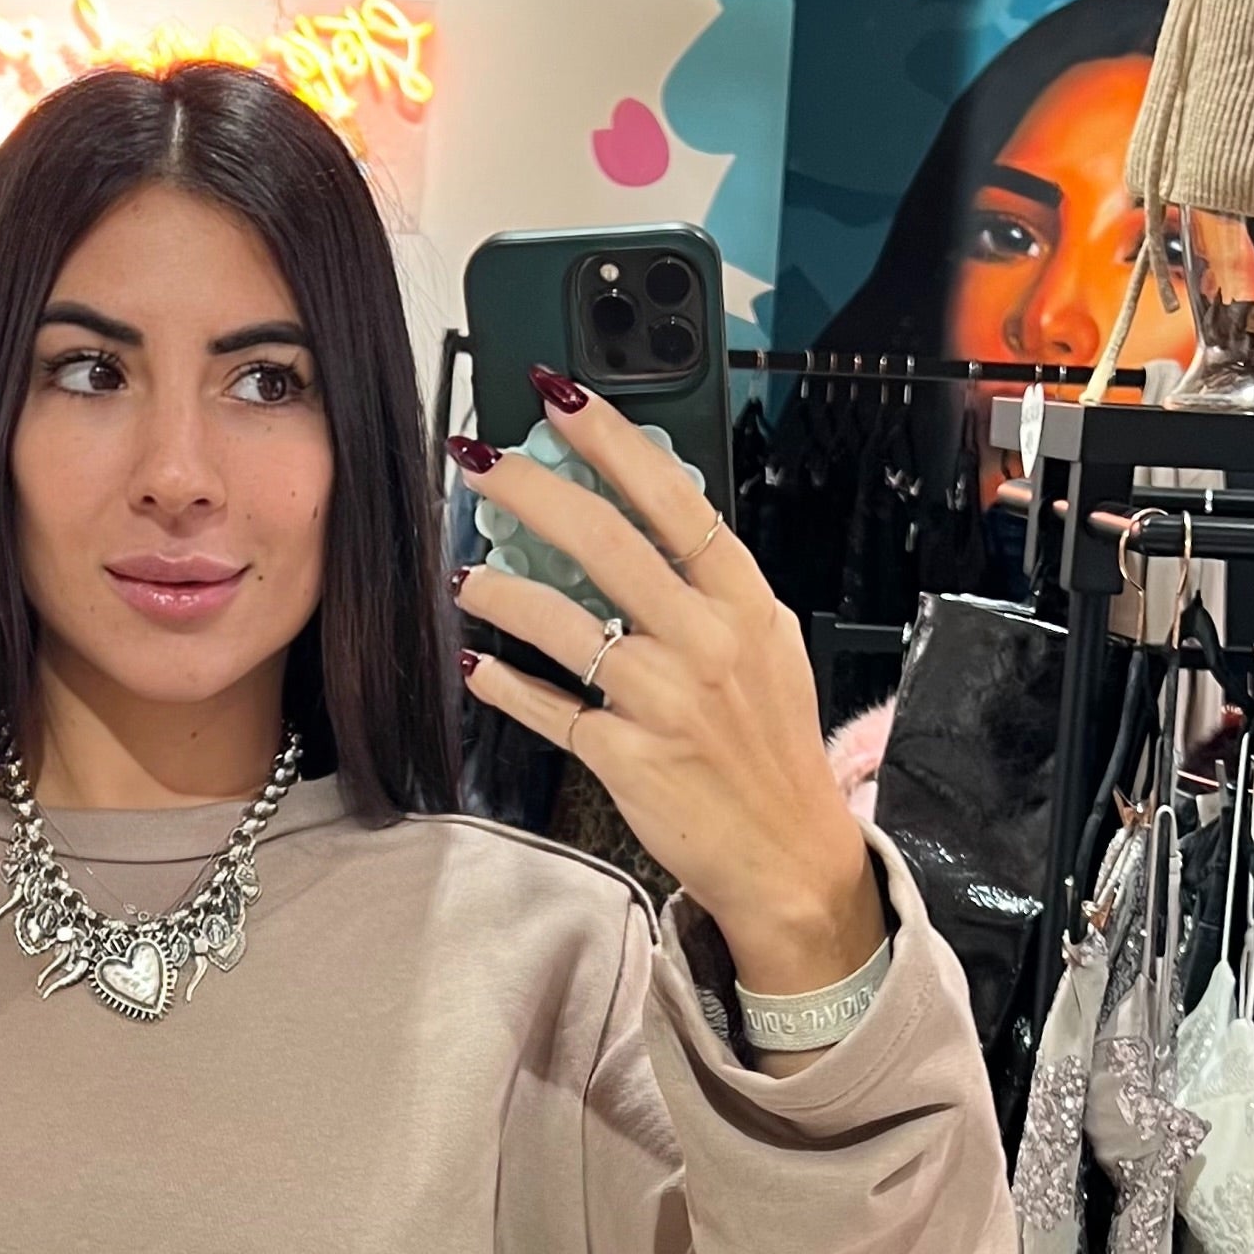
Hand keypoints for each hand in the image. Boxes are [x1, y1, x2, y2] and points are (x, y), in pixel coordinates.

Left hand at [450, 376, 884, 998]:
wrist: (788, 854)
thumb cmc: (771, 749)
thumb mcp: (768, 646)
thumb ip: (713, 586)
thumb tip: (653, 521)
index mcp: (743, 602)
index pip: (672, 499)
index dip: (612, 442)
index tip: (560, 398)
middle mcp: (704, 643)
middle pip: (603, 542)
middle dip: (531, 490)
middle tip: (479, 462)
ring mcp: (662, 701)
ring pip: (561, 622)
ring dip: (499, 590)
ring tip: (464, 574)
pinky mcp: (626, 758)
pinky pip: (548, 709)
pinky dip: (504, 686)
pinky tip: (476, 665)